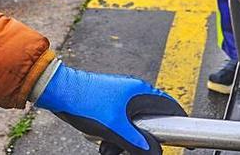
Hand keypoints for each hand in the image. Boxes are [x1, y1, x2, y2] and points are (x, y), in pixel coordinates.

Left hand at [35, 63, 185, 154]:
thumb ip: (137, 143)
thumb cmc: (85, 103)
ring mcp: (120, 96)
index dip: (179, 122)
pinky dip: (115, 135)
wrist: (57, 90)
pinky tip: (103, 142)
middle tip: (131, 151)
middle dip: (142, 140)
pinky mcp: (108, 102)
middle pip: (150, 120)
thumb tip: (154, 153)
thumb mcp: (114, 129)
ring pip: (133, 124)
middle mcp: (133, 91)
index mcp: (140, 91)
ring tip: (110, 148)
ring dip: (125, 140)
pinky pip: (120, 123)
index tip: (182, 139)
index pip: (170, 106)